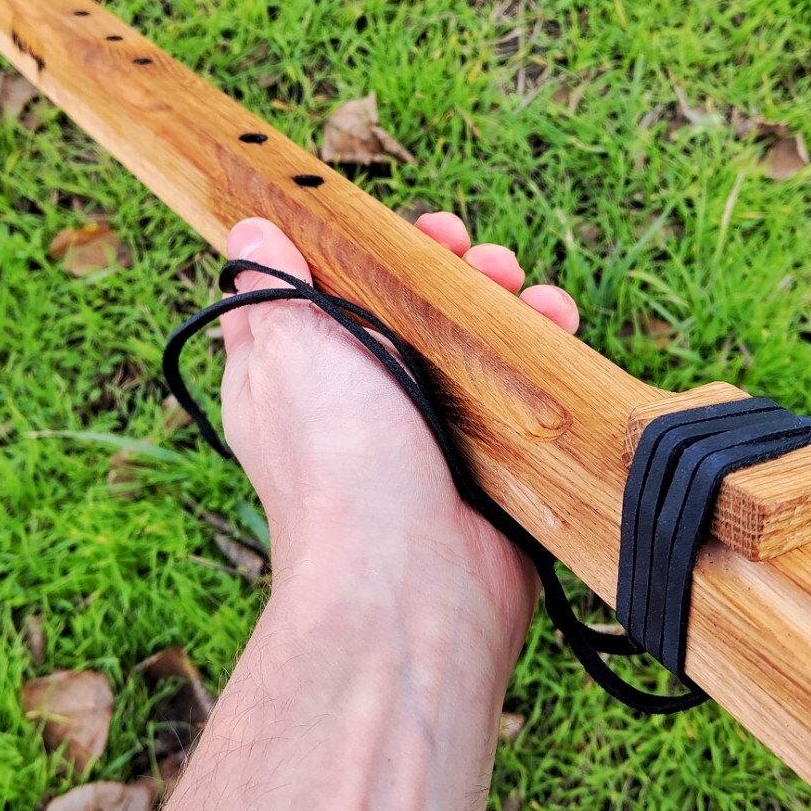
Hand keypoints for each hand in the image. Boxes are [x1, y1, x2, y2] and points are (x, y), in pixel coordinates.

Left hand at [215, 211, 578, 646]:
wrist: (409, 580)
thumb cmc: (336, 464)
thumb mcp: (287, 350)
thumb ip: (272, 287)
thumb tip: (251, 230)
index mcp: (301, 372)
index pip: (333, 287)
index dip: (373, 248)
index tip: (409, 230)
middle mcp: (365, 400)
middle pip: (416, 307)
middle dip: (456, 270)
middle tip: (479, 258)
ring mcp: (433, 432)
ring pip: (476, 342)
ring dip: (509, 303)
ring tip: (536, 296)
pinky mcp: (492, 461)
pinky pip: (521, 390)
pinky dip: (543, 350)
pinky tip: (559, 328)